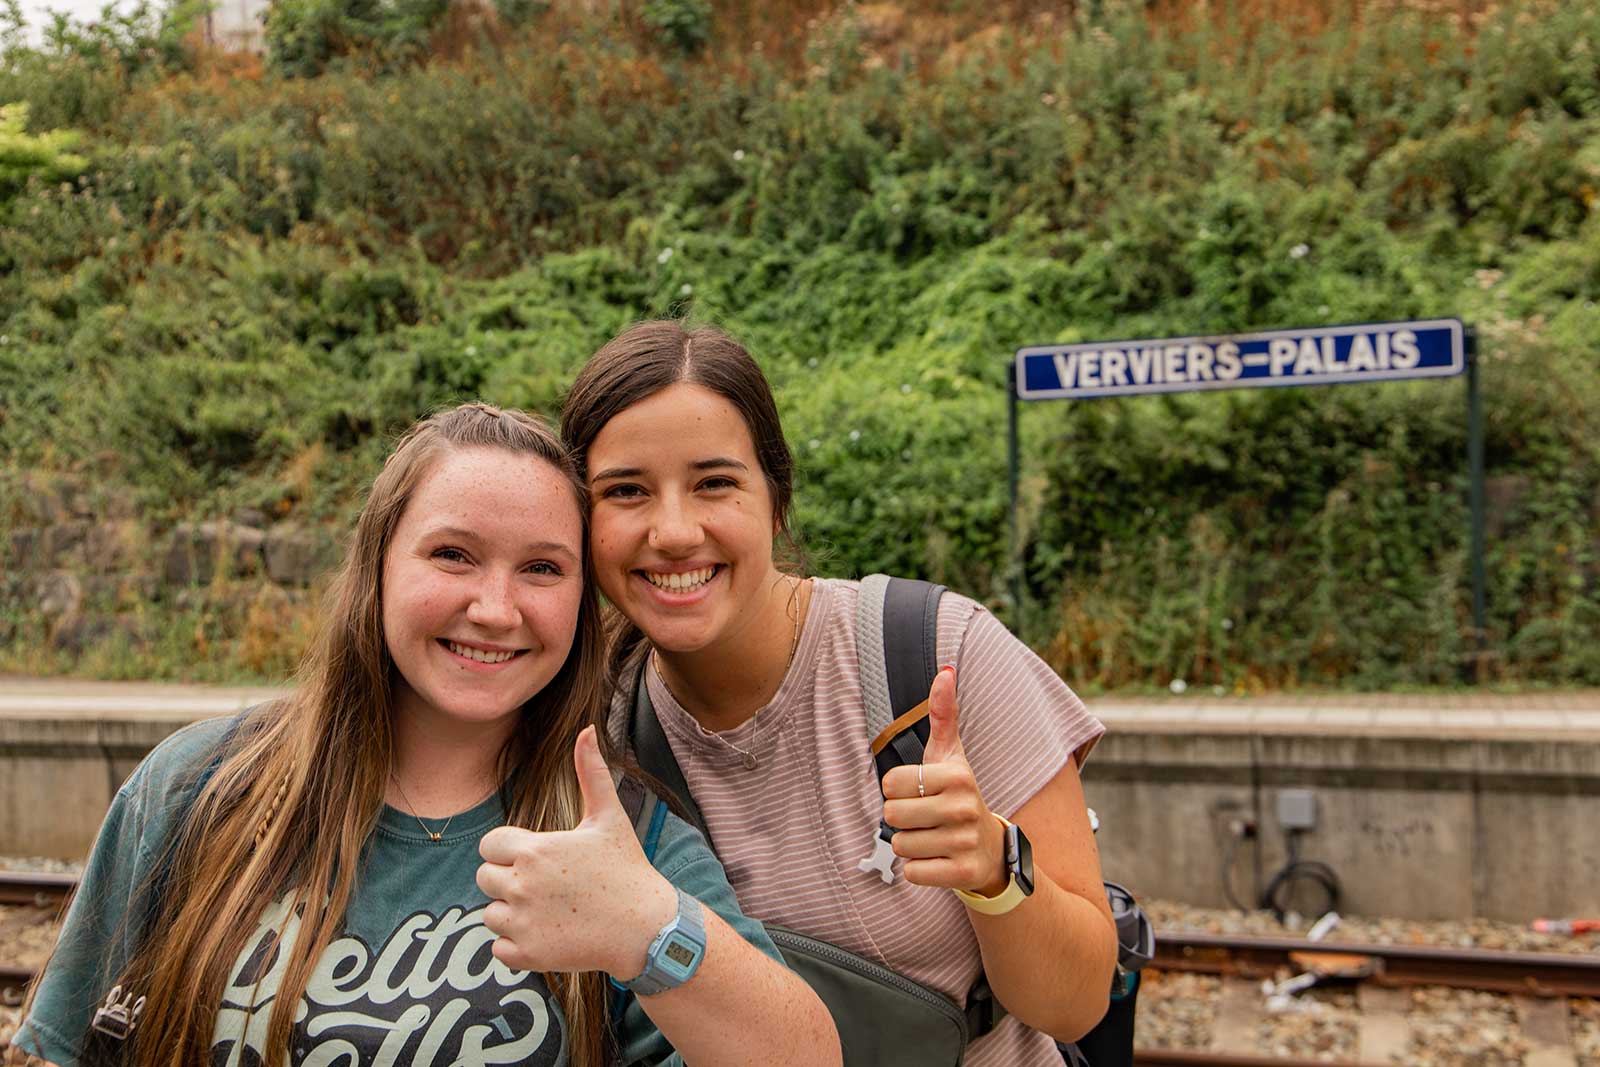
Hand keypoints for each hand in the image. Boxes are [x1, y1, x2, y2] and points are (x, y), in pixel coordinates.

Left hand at [477, 725, 675, 976]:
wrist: (645, 928)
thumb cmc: (626, 868)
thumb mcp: (609, 817)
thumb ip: (590, 772)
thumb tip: (587, 728)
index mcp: (534, 850)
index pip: (489, 845)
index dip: (511, 849)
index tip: (539, 857)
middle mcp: (520, 885)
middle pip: (484, 877)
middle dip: (508, 878)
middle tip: (548, 884)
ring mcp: (521, 923)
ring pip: (490, 913)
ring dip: (512, 912)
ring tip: (550, 909)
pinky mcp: (526, 955)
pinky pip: (499, 948)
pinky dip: (518, 944)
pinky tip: (549, 933)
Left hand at [880, 667, 1007, 895]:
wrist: (992, 849)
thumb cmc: (959, 795)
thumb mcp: (952, 755)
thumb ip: (944, 714)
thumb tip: (946, 670)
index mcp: (958, 775)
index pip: (890, 784)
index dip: (898, 790)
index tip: (921, 793)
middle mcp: (964, 807)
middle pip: (891, 816)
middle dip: (901, 820)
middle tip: (926, 818)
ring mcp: (965, 842)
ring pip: (900, 846)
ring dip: (910, 845)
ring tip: (934, 838)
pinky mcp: (962, 873)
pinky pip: (912, 873)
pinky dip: (919, 869)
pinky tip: (939, 859)